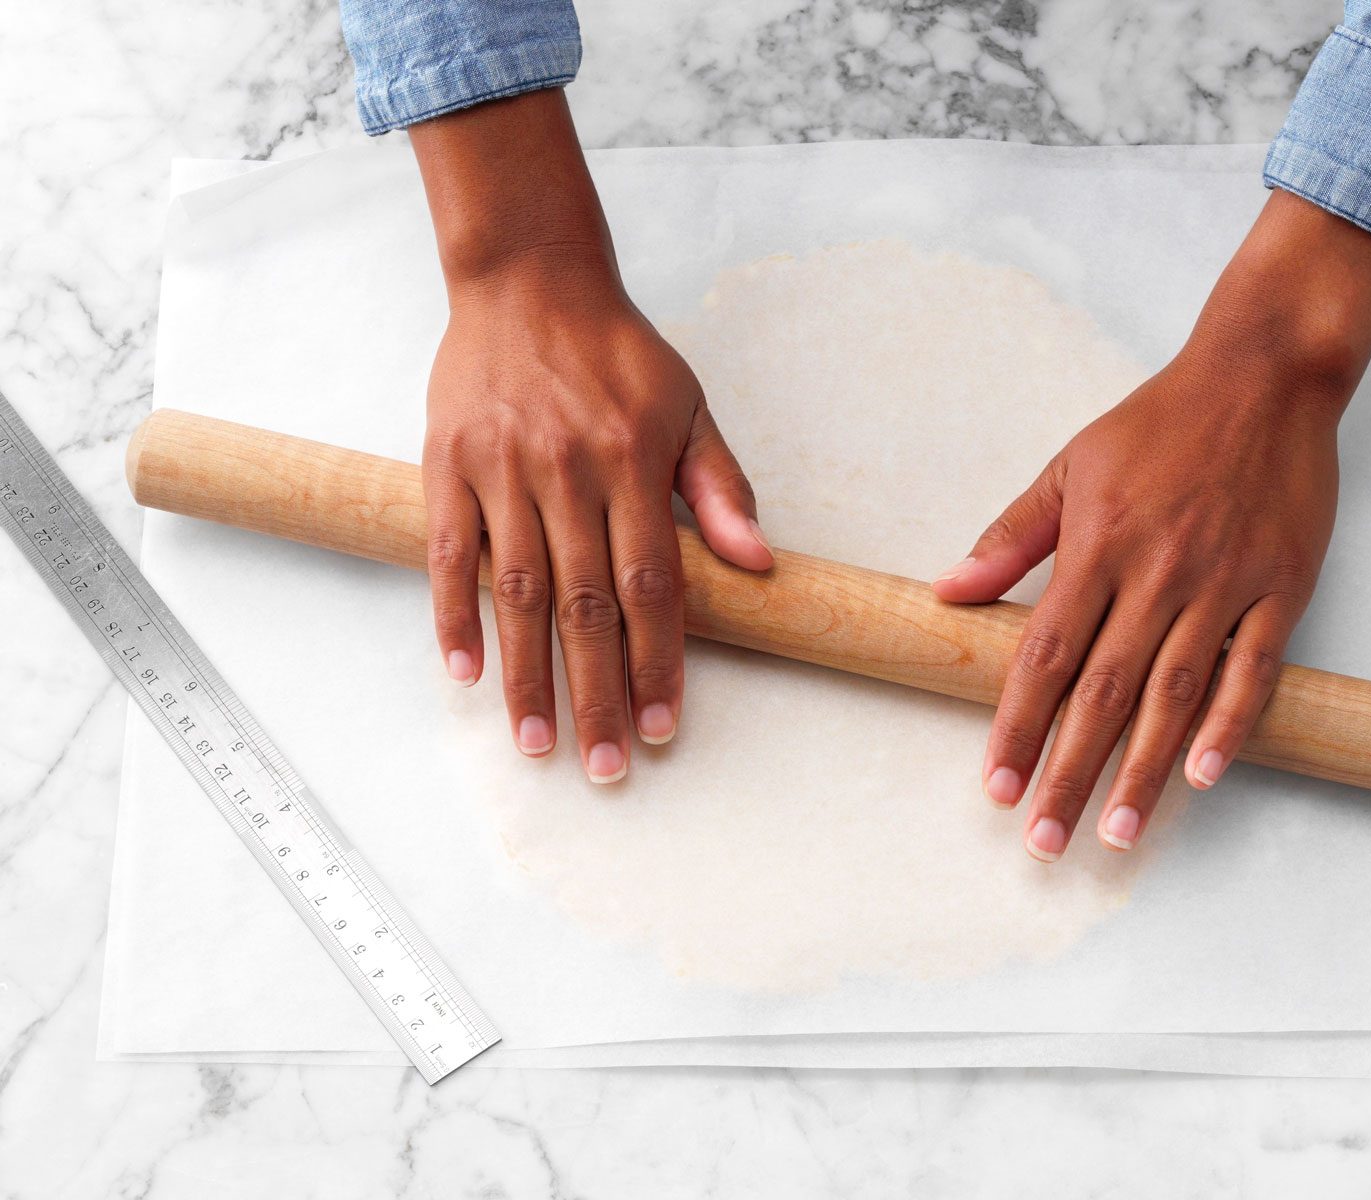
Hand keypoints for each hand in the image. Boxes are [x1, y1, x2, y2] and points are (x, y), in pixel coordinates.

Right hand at [410, 91, 770, 781]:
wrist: (528, 278)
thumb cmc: (617, 352)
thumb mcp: (687, 406)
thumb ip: (720, 486)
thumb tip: (760, 564)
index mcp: (633, 461)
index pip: (651, 585)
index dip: (659, 662)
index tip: (666, 724)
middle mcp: (567, 470)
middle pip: (584, 606)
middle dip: (596, 694)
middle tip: (606, 763)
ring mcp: (501, 469)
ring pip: (518, 592)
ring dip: (526, 675)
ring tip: (536, 743)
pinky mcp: (446, 463)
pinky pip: (449, 552)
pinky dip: (453, 615)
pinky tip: (466, 672)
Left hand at [934, 190, 1370, 859]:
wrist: (1264, 375)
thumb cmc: (1160, 421)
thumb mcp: (1071, 463)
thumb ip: (1011, 536)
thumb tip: (951, 592)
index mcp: (1098, 543)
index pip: (1045, 656)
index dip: (1017, 727)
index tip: (995, 786)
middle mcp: (1158, 571)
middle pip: (1103, 693)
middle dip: (1070, 772)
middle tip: (1045, 840)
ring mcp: (1224, 582)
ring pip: (1174, 693)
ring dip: (1142, 769)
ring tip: (1119, 833)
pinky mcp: (1283, 586)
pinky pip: (1253, 669)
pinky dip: (1229, 725)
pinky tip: (1201, 776)